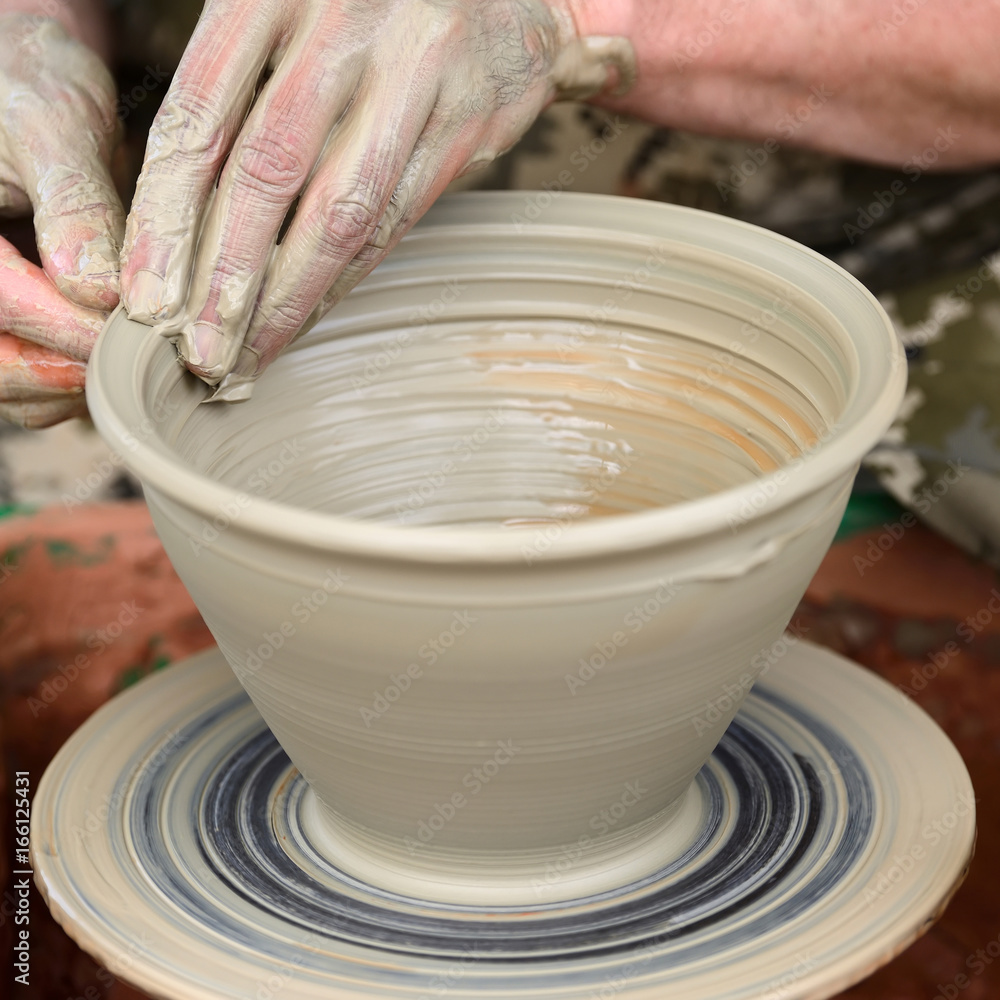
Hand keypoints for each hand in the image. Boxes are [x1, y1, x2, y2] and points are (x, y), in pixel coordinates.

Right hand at [0, 14, 123, 426]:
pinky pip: (39, 389)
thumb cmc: (35, 92)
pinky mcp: (13, 330)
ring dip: (79, 390)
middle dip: (69, 371)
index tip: (128, 334)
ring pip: (19, 389)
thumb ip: (75, 203)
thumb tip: (94, 288)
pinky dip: (81, 389)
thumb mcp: (54, 125)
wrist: (32, 91)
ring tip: (140, 365)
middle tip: (140, 364)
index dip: (63, 326)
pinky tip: (126, 364)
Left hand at [120, 0, 632, 398]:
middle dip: (226, 278)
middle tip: (199, 353)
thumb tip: (177, 219)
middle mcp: (341, 24)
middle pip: (267, 173)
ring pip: (339, 212)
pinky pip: (396, 218)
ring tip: (250, 355)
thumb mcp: (292, 12)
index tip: (146, 296)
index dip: (164, 216)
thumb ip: (239, 86)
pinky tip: (311, 314)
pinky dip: (348, 276)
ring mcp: (412, 72)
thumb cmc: (374, 6)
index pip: (199, 118)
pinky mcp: (465, 120)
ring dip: (290, 297)